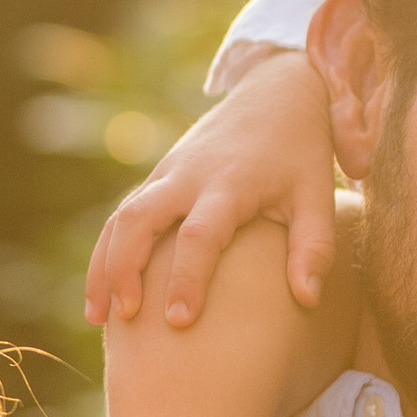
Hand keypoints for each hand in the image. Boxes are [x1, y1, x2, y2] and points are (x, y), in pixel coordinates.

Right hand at [85, 48, 340, 328]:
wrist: (277, 95)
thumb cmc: (301, 154)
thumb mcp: (318, 196)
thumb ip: (314, 248)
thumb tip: (307, 300)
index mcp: (230, 183)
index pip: (199, 235)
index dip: (186, 278)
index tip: (178, 322)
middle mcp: (189, 176)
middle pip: (139, 219)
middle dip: (124, 269)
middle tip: (127, 319)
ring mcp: (168, 173)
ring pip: (120, 217)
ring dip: (104, 266)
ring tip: (98, 318)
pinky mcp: (158, 177)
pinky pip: (121, 215)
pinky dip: (107, 252)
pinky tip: (105, 294)